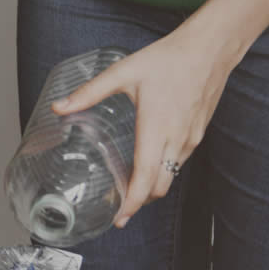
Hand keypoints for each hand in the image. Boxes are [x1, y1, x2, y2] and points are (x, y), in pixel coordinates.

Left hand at [53, 29, 236, 226]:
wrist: (209, 50)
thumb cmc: (167, 60)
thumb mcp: (122, 73)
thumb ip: (89, 92)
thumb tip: (59, 106)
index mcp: (157, 129)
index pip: (146, 179)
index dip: (132, 204)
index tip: (119, 218)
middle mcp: (177, 140)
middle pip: (160, 186)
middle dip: (140, 201)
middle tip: (117, 208)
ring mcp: (191, 138)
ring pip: (172, 174)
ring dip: (152, 186)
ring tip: (129, 188)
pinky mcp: (198, 133)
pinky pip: (180, 161)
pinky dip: (164, 169)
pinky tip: (148, 161)